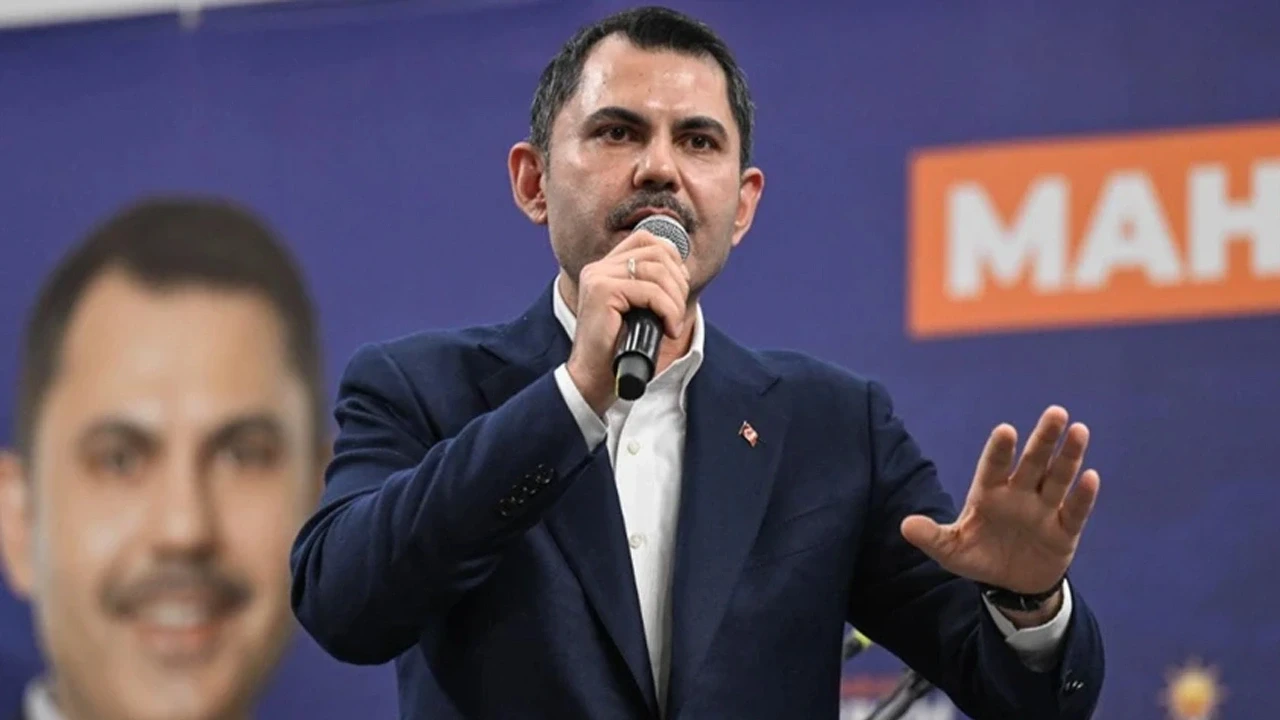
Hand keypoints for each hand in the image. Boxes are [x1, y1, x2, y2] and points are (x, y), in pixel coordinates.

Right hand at [566, 230, 689, 413]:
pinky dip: (669, 311)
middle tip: (677, 313)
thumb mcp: (640, 311)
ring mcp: (598, 277)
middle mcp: (599, 268)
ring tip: (673, 324)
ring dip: (676, 300)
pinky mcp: (602, 291)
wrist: (595, 379)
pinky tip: (669, 330)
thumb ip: (652, 286)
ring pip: (658, 271)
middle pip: (657, 251)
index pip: (646, 239)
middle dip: (679, 282)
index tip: (679, 289)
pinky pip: (651, 291)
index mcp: (605, 268)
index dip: (672, 257)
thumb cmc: (620, 350)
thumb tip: (683, 271)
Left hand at [901, 406, 1100, 596]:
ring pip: (1057, 478)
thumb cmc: (980, 557)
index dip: (1000, 450)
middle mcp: (1019, 494)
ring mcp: (1043, 509)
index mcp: (989, 493)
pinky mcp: (1064, 530)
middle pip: (1032, 462)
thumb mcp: (951, 551)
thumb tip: (905, 525)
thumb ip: (932, 537)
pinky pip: (1075, 511)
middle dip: (1043, 440)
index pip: (994, 466)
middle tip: (1056, 412)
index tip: (1006, 430)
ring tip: (1078, 431)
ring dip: (1068, 456)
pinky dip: (1083, 496)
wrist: (1012, 584)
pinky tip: (1090, 476)